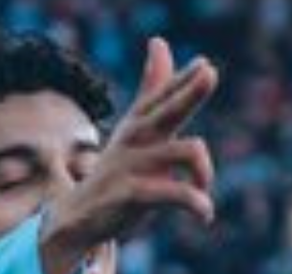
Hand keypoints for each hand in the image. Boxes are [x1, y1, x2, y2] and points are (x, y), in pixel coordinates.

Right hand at [40, 38, 218, 273]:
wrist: (80, 213)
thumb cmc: (121, 167)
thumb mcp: (137, 126)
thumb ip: (154, 88)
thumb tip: (159, 41)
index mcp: (141, 121)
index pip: (164, 93)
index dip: (185, 78)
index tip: (205, 65)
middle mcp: (136, 137)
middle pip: (168, 109)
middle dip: (190, 91)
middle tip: (211, 73)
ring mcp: (133, 165)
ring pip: (187, 151)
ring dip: (205, 172)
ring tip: (203, 190)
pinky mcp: (133, 194)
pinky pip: (177, 193)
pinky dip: (198, 204)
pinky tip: (205, 214)